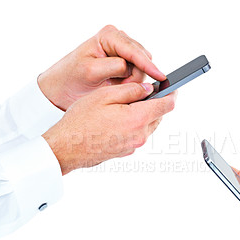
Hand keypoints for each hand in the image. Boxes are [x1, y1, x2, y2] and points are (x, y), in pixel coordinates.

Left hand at [38, 25, 165, 110]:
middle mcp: (118, 40)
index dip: (148, 65)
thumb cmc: (71, 79)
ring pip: (142, 68)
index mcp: (108, 36)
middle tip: (120, 88)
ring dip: (133, 80)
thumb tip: (132, 68)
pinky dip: (132, 82)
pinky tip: (119, 85)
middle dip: (136, 76)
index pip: (134, 51)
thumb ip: (114, 67)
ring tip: (114, 86)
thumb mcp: (91, 72)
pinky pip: (138, 73)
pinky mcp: (125, 63)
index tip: (160, 77)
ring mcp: (122, 51)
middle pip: (142, 59)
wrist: (61, 89)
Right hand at [42, 82, 175, 174]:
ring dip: (143, 114)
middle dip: (154, 103)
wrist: (67, 147)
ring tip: (123, 107)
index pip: (167, 105)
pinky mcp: (127, 151)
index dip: (172, 94)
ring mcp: (134, 145)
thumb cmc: (81, 121)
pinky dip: (134, 125)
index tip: (172, 88)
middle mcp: (140, 135)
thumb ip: (131, 91)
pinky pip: (138, 134)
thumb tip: (148, 89)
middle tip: (140, 94)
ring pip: (149, 125)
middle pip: (159, 115)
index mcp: (137, 119)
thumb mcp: (105, 96)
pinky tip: (117, 120)